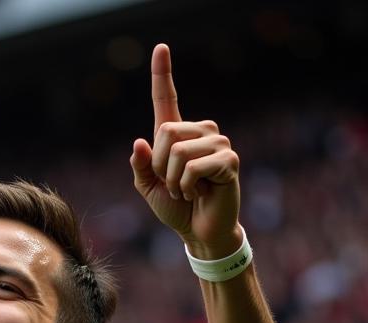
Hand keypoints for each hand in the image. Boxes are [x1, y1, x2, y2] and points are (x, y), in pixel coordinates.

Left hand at [130, 43, 241, 258]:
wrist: (200, 231)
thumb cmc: (176, 208)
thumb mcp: (149, 188)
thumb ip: (140, 167)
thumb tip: (139, 142)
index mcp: (178, 135)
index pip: (167, 100)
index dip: (162, 74)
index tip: (160, 47)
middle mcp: (200, 132)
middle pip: (165, 133)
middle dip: (159, 167)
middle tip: (175, 185)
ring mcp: (217, 143)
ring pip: (177, 152)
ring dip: (174, 180)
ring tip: (187, 191)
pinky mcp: (228, 160)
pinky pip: (191, 167)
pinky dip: (187, 187)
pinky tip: (200, 194)